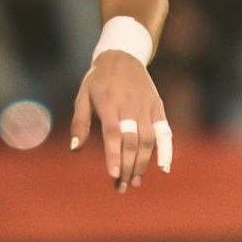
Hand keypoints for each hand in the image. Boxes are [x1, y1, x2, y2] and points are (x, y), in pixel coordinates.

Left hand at [69, 50, 171, 192]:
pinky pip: (164, 131)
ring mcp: (146, 106)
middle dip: (127, 166)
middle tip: (121, 186)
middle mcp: (129, 105)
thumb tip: (75, 149)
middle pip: (131, 140)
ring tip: (134, 181)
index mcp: (108, 102)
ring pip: (148, 139)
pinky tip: (163, 167)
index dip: (114, 154)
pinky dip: (166, 149)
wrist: (123, 55)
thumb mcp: (82, 95)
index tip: (113, 175)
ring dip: (143, 163)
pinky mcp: (158, 106)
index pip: (113, 133)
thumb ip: (80, 122)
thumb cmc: (98, 80)